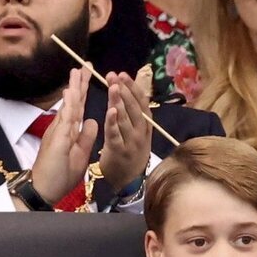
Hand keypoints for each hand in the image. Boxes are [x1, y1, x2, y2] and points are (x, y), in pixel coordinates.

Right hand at [30, 68, 98, 202]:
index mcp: (69, 131)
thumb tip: (93, 121)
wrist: (44, 190)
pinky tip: (71, 91)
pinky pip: (65, 120)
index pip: (78, 107)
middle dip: (79, 83)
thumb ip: (86, 137)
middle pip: (73, 102)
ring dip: (73, 88)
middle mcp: (62, 128)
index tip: (87, 75)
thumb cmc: (59, 175)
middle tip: (84, 64)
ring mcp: (59, 132)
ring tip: (77, 70)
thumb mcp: (80, 154)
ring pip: (69, 106)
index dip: (83, 91)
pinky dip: (69, 105)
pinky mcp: (57, 139)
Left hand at [97, 71, 151, 192]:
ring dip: (119, 101)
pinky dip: (113, 122)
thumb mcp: (135, 133)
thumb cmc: (129, 154)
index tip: (123, 74)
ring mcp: (131, 141)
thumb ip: (131, 116)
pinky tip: (111, 111)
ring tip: (113, 86)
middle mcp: (141, 131)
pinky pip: (115, 134)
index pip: (140, 102)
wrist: (128, 181)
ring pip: (125, 118)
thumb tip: (126, 94)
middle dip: (124, 89)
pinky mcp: (119, 151)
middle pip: (133, 107)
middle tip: (114, 75)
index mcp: (145, 125)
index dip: (132, 87)